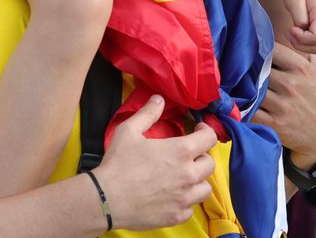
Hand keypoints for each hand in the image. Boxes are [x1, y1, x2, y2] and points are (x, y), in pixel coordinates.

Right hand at [95, 95, 217, 230]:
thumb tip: (159, 99)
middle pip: (210, 164)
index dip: (206, 131)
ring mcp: (184, 198)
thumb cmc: (118, 164)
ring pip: (205, 188)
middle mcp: (188, 175)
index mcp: (181, 151)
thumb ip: (148, 113)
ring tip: (184, 178)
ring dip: (197, 181)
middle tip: (189, 156)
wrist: (105, 199)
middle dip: (201, 157)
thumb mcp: (129, 131)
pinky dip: (184, 203)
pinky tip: (172, 197)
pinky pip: (190, 209)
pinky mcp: (176, 216)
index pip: (210, 138)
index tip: (198, 131)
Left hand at [252, 44, 315, 169]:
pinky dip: (243, 107)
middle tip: (240, 68)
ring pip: (252, 89)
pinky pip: (251, 112)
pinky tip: (240, 104)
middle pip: (259, 68)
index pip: (272, 49)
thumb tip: (288, 36)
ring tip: (237, 85)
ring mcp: (283, 105)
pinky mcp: (276, 124)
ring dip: (244, 87)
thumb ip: (304, 54)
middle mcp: (292, 85)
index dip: (260, 48)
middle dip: (249, 68)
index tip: (254, 51)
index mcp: (302, 69)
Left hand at [281, 0, 315, 53]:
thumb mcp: (293, 1)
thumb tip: (303, 32)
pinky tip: (295, 32)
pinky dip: (306, 42)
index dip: (300, 39)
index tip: (289, 29)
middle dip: (301, 45)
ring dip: (303, 45)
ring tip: (291, 32)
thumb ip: (299, 19)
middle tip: (288, 32)